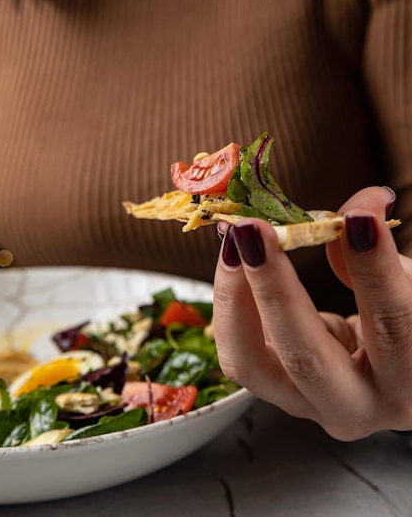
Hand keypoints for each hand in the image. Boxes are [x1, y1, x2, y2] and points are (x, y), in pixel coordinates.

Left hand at [213, 187, 411, 439]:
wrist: (389, 374)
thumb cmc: (405, 326)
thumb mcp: (407, 289)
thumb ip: (379, 258)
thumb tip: (353, 214)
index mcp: (408, 383)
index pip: (392, 325)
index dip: (374, 270)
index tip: (359, 217)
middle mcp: (356, 407)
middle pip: (305, 358)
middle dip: (273, 287)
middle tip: (254, 229)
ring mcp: (305, 406)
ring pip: (250, 364)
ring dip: (233, 296)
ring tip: (232, 241)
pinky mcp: (273, 390)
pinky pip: (239, 351)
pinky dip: (229, 303)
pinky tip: (232, 259)